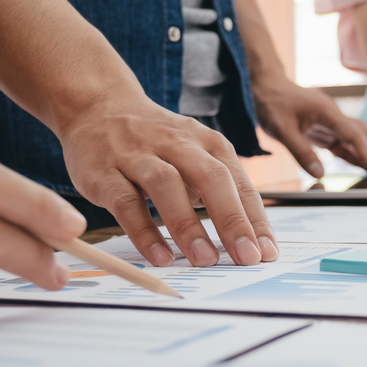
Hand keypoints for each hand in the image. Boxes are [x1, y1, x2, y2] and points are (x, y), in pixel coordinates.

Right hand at [57, 95, 277, 267]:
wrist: (98, 106)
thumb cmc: (158, 142)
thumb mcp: (196, 155)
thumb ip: (220, 190)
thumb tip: (251, 239)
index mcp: (207, 143)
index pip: (239, 182)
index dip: (255, 219)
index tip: (267, 253)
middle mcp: (176, 144)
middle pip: (211, 178)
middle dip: (232, 220)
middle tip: (246, 258)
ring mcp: (138, 155)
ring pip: (166, 186)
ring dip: (187, 225)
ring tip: (204, 260)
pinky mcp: (104, 173)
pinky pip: (125, 202)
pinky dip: (143, 231)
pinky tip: (159, 256)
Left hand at [253, 78, 366, 179]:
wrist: (266, 86)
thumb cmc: (272, 103)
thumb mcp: (281, 129)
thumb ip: (300, 152)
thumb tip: (320, 174)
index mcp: (328, 113)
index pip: (354, 136)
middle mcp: (336, 117)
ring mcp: (333, 123)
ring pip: (363, 139)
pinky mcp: (327, 130)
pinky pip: (349, 145)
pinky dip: (361, 157)